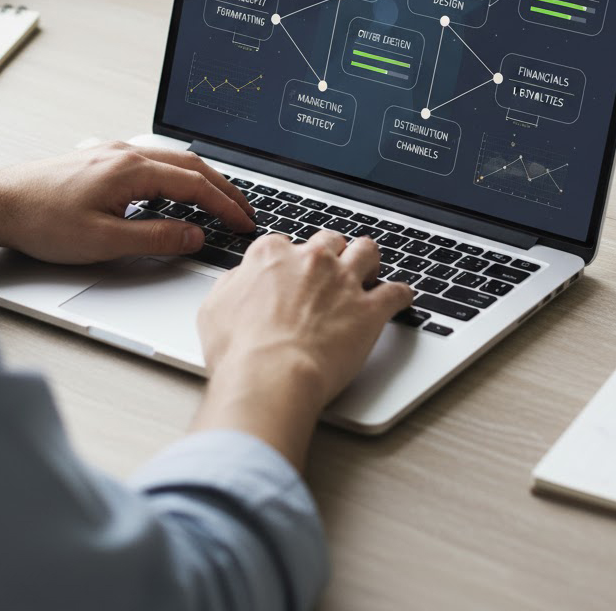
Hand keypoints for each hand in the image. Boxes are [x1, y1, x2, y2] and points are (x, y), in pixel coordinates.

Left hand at [0, 141, 254, 263]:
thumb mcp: (103, 241)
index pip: (195, 185)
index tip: (244, 223)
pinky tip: (178, 186)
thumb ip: (154, 238)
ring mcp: (114, 152)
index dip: (225, 206)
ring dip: (203, 178)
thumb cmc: (42, 220)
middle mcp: (127, 153)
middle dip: (224, 188)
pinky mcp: (102, 157)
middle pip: (192, 165)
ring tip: (221, 199)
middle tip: (244, 211)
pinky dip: (179, 173)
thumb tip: (194, 235)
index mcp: (131, 169)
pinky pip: (154, 159)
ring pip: (174, 159)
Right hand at [193, 231, 412, 468]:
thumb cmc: (240, 350)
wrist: (271, 376)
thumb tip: (238, 280)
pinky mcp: (369, 310)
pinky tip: (401, 298)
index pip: (284, 243)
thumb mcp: (214, 309)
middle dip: (331, 251)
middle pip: (329, 240)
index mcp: (272, 256)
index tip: (290, 270)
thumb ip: (231, 285)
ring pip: (366, 252)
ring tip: (370, 268)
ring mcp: (343, 282)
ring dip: (368, 259)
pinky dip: (400, 295)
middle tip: (330, 268)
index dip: (288, 258)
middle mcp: (311, 260)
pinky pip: (396, 293)